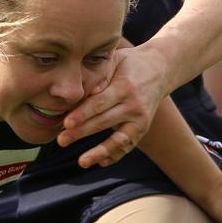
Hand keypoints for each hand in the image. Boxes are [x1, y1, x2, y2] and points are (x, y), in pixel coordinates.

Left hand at [56, 45, 167, 166]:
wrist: (160, 69)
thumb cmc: (129, 62)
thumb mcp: (115, 60)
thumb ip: (100, 74)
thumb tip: (85, 91)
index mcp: (124, 87)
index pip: (100, 103)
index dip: (83, 114)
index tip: (66, 123)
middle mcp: (134, 106)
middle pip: (104, 122)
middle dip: (81, 132)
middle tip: (61, 140)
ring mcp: (141, 120)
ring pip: (119, 140)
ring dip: (100, 152)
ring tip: (82, 161)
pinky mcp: (143, 129)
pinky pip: (128, 145)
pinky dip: (115, 155)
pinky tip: (100, 162)